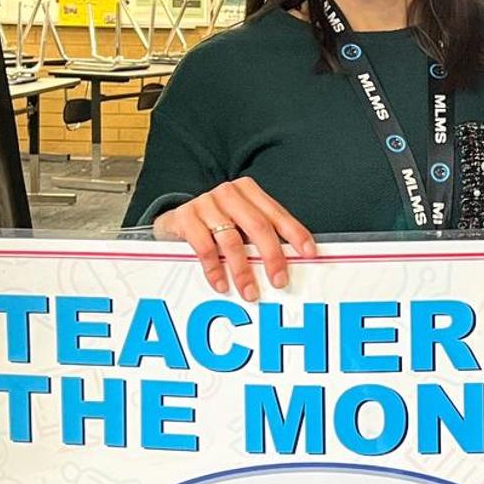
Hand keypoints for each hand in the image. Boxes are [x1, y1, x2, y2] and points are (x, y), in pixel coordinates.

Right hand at [152, 176, 315, 301]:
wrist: (174, 222)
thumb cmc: (215, 225)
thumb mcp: (240, 224)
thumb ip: (261, 237)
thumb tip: (289, 263)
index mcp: (248, 191)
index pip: (277, 214)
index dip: (296, 234)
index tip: (309, 253)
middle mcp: (228, 193)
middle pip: (258, 225)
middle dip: (272, 256)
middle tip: (279, 281)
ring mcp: (205, 203)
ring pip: (231, 239)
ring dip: (243, 270)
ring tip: (250, 291)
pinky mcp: (184, 217)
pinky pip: (204, 247)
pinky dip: (215, 269)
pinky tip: (222, 284)